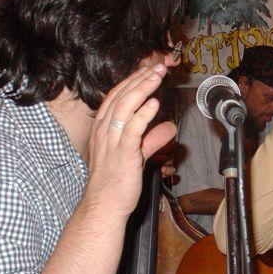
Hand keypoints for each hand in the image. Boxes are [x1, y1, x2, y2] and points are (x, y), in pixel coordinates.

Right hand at [81, 64, 176, 223]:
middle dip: (140, 78)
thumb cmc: (116, 183)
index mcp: (103, 129)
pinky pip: (132, 130)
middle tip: (157, 66)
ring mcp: (112, 142)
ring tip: (157, 76)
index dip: (133, 81)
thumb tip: (169, 127)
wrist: (104, 207)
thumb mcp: (135, 155)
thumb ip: (151, 139)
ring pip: (125, 107)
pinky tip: (154, 103)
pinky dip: (143, 114)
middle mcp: (104, 131)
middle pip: (121, 96)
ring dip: (142, 89)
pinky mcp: (122, 154)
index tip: (148, 70)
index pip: (116, 96)